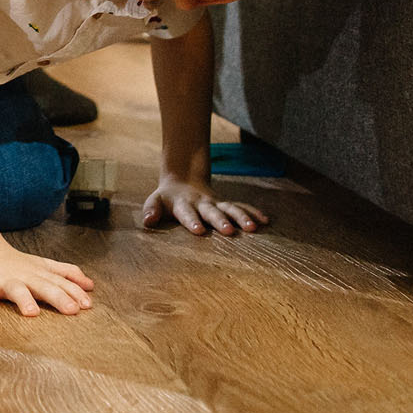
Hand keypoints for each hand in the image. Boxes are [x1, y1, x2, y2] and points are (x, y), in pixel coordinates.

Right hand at [0, 241, 92, 316]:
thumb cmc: (15, 263)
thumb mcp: (43, 266)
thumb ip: (66, 274)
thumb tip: (90, 285)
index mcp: (39, 274)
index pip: (60, 283)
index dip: (74, 293)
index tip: (87, 305)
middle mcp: (24, 277)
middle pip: (43, 286)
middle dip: (58, 297)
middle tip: (72, 310)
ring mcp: (4, 280)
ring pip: (16, 290)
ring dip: (24, 300)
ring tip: (32, 312)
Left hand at [140, 176, 266, 236]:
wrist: (183, 181)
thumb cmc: (167, 199)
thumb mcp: (155, 201)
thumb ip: (151, 210)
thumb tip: (147, 221)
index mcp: (183, 204)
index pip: (187, 213)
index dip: (192, 221)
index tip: (199, 231)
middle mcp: (202, 203)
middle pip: (212, 212)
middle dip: (220, 221)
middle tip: (229, 231)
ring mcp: (216, 203)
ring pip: (230, 208)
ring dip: (242, 217)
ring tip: (253, 228)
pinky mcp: (226, 204)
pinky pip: (242, 207)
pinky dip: (253, 212)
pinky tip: (265, 220)